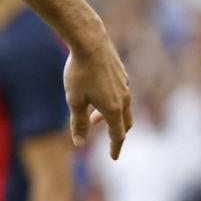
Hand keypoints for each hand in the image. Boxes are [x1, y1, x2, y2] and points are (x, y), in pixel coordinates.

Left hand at [64, 41, 131, 158]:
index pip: (118, 135)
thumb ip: (79, 123)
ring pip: (123, 108)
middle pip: (125, 123)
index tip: (113, 158)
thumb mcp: (74, 101)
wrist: (90, 42)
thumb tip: (80, 144)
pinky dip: (112, 103)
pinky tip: (97, 96)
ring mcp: (125, 85)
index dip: (115, 148)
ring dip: (110, 116)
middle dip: (116, 133)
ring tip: (92, 116)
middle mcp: (124, 98)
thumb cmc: (79, 72)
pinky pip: (121, 95)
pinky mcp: (122, 75)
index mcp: (113, 108)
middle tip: (107, 141)